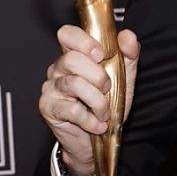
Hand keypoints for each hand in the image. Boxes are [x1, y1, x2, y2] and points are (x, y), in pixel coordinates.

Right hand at [38, 25, 140, 175]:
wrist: (96, 141)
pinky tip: (97, 124)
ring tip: (104, 112)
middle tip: (107, 89)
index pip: (67, 34)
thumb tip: (127, 36)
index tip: (101, 54)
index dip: (83, 41)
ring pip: (74, 84)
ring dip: (98, 101)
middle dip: (98, 76)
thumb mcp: (124, 79)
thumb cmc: (106, 105)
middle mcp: (59, 69)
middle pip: (72, 59)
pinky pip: (71, 110)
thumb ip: (128, 55)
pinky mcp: (48, 108)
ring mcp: (51, 88)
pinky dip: (91, 120)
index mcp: (75, 55)